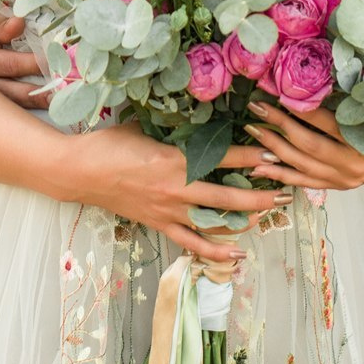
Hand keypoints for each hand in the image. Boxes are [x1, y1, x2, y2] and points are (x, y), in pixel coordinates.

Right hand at [0, 10, 49, 108]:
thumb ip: (0, 24)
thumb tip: (19, 24)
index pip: (9, 64)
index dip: (32, 64)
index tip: (53, 62)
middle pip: (11, 92)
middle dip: (37, 93)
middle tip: (60, 92)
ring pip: (10, 105)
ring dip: (33, 105)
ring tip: (56, 104)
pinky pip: (9, 110)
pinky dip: (27, 109)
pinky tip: (43, 108)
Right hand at [64, 123, 291, 264]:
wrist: (79, 172)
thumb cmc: (109, 143)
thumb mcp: (143, 125)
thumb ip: (171, 123)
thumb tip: (195, 108)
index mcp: (174, 160)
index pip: (223, 158)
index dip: (251, 155)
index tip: (273, 151)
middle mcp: (176, 190)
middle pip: (229, 195)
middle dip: (260, 193)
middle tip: (285, 188)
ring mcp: (169, 211)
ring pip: (215, 221)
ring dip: (245, 219)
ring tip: (269, 213)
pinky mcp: (159, 224)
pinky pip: (192, 243)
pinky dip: (215, 251)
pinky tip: (237, 254)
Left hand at [240, 99, 363, 190]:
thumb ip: (353, 90)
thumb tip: (320, 68)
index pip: (324, 122)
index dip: (298, 106)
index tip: (274, 90)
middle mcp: (354, 162)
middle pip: (308, 144)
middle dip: (278, 124)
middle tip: (256, 106)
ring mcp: (346, 177)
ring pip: (303, 165)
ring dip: (274, 148)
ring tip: (253, 130)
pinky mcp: (340, 185)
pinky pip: (306, 182)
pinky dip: (282, 175)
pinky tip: (260, 168)